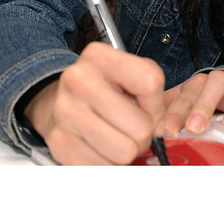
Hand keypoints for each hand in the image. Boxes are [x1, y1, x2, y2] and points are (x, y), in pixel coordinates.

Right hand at [25, 42, 165, 164]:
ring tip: (116, 136)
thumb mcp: (130, 76)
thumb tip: (165, 130)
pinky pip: (103, 168)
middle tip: (132, 128)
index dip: (157, 104)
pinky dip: (107, 163)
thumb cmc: (104, 91)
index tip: (147, 107)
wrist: (60, 103)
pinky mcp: (58, 141)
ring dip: (126, 151)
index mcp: (99, 56)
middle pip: (141, 126)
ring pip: (124, 152)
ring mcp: (65, 111)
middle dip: (143, 134)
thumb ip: (154, 95)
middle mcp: (78, 79)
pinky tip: (100, 147)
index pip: (150, 82)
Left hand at [162, 69, 223, 134]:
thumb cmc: (200, 110)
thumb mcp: (181, 113)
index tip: (169, 129)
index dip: (176, 111)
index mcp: (199, 85)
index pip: (188, 92)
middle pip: (216, 81)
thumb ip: (167, 119)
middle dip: (205, 105)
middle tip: (196, 126)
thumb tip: (149, 135)